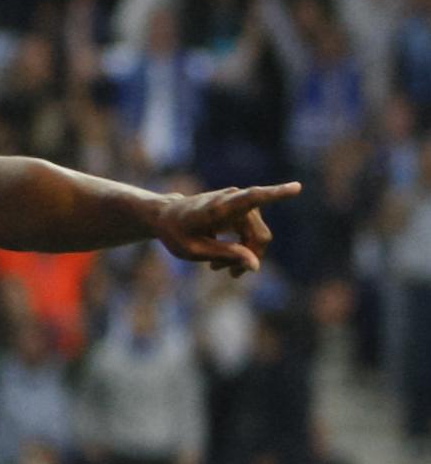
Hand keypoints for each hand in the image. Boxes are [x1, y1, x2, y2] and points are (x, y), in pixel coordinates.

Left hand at [151, 181, 300, 275]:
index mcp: (219, 207)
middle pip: (259, 235)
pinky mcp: (243, 209)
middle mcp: (234, 200)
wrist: (167, 217)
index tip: (297, 187)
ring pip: (258, 236)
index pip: (252, 198)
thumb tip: (256, 265)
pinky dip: (243, 249)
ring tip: (218, 269)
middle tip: (231, 275)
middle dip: (249, 257)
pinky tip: (222, 264)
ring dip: (244, 255)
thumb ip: (224, 254)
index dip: (275, 194)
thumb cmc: (176, 233)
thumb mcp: (193, 251)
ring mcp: (241, 203)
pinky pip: (254, 233)